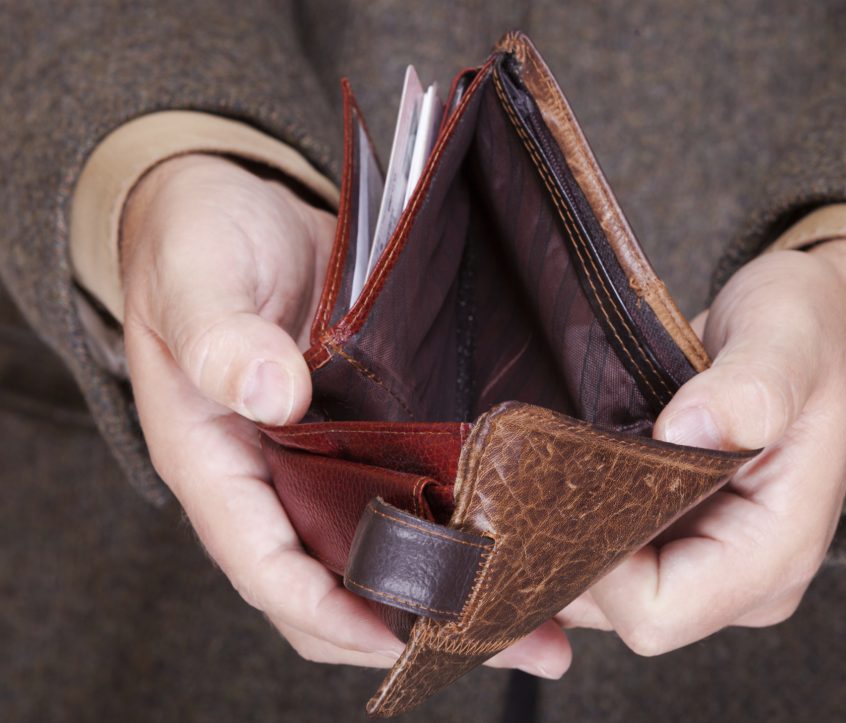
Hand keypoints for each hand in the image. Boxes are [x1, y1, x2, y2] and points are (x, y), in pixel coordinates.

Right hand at [121, 155, 569, 676]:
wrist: (231, 209)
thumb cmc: (195, 244)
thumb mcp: (195, 277)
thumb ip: (219, 336)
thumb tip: (270, 391)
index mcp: (217, 461)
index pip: (264, 562)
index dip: (324, 609)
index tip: (395, 635)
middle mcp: (277, 477)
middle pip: (340, 580)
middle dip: (419, 622)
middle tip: (515, 639)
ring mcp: (329, 458)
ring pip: (390, 547)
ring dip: (460, 585)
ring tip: (548, 610)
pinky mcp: (373, 428)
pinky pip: (417, 492)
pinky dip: (465, 519)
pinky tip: (528, 528)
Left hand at [558, 240, 845, 651]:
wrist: (824, 329)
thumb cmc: (814, 334)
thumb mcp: (790, 343)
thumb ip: (751, 390)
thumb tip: (686, 431)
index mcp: (774, 554)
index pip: (656, 611)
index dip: (596, 562)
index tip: (565, 484)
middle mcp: (737, 578)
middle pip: (616, 610)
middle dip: (561, 550)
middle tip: (522, 474)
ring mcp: (703, 561)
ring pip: (599, 589)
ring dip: (555, 535)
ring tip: (532, 466)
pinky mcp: (674, 536)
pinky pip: (602, 557)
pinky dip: (565, 524)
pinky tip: (543, 478)